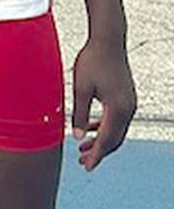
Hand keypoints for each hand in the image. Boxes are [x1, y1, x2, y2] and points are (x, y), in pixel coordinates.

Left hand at [70, 36, 136, 170]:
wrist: (107, 41)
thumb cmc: (92, 61)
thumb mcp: (80, 88)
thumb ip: (80, 114)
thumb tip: (78, 137)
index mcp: (118, 108)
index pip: (107, 140)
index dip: (96, 155)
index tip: (87, 167)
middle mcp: (128, 109)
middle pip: (115, 139)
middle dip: (99, 151)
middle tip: (83, 162)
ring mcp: (129, 103)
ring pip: (116, 130)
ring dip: (101, 140)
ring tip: (82, 148)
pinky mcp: (125, 97)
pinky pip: (116, 119)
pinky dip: (105, 127)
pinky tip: (91, 129)